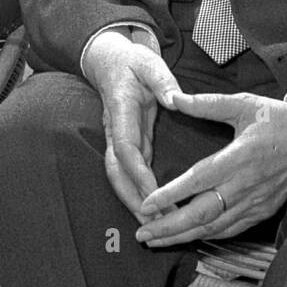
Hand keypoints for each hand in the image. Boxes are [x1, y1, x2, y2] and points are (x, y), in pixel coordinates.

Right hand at [84, 30, 181, 219]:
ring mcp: (118, 139)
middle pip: (116, 171)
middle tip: (155, 221)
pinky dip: (138, 194)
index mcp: (121, 110)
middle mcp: (114, 130)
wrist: (111, 61)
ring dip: (133, 201)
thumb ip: (163, 80)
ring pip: (118, 177)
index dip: (137, 173)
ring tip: (154, 224)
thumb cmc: (132, 62)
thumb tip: (175, 99)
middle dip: (133, 198)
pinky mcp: (127, 144)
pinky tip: (153, 209)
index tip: (154, 192)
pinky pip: (128, 173)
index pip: (125, 148)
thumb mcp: (150, 63)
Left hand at [135, 92, 286, 246]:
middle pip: (203, 213)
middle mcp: (246, 185)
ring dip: (183, 236)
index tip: (147, 203)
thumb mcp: (243, 103)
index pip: (199, 180)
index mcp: (240, 156)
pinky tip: (188, 237)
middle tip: (142, 232)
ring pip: (214, 227)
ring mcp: (255, 202)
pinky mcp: (262, 211)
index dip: (172, 194)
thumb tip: (174, 98)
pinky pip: (231, 230)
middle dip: (170, 226)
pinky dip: (207, 236)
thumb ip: (207, 104)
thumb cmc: (277, 119)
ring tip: (156, 239)